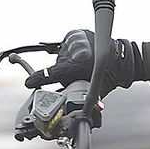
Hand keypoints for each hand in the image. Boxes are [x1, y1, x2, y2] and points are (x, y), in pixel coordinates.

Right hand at [23, 30, 140, 97]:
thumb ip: (80, 101)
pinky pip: (67, 44)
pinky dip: (72, 50)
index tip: (29, 83)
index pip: (50, 74)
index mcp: (75, 67)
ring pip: (63, 55)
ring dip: (69, 61)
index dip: (37, 80)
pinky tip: (82, 55)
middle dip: (65, 73)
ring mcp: (75, 40)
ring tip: (84, 64)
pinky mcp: (77, 33)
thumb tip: (74, 116)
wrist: (121, 58)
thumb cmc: (109, 75)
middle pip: (58, 66)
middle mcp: (73, 52)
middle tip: (78, 75)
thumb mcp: (94, 91)